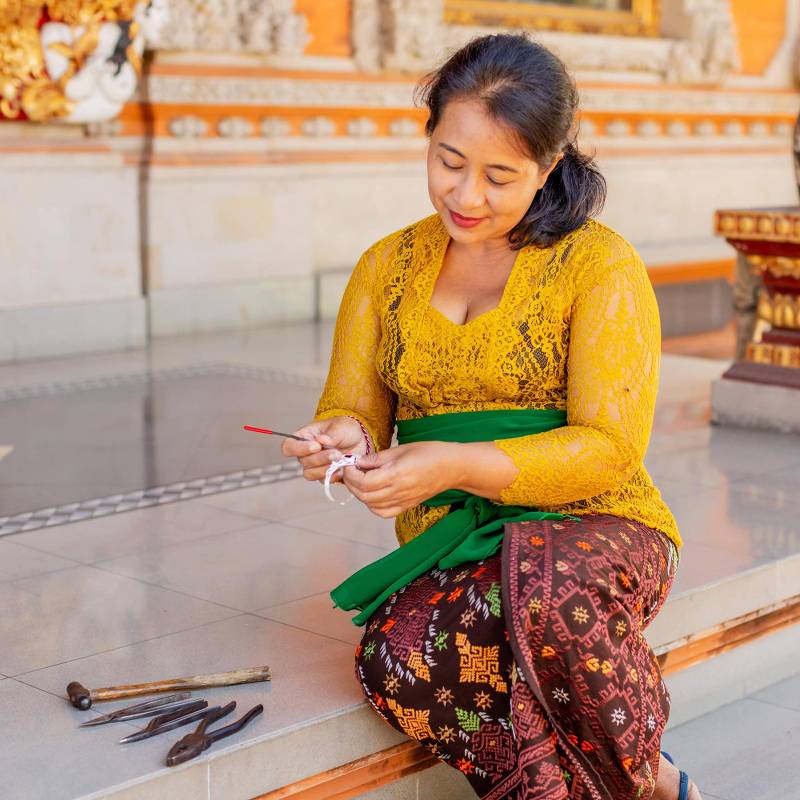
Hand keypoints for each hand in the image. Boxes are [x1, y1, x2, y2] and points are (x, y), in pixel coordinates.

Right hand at [281, 416, 369, 481]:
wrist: (359, 441)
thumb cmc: (345, 429)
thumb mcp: (340, 427)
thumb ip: (331, 434)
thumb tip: (321, 440)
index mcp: (304, 437)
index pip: (288, 446)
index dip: (299, 449)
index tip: (316, 446)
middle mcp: (305, 453)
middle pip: (302, 462)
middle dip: (320, 458)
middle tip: (336, 452)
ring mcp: (314, 465)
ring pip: (310, 473)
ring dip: (326, 468)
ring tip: (340, 459)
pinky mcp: (324, 474)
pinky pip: (323, 480)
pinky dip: (333, 475)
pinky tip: (342, 468)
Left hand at [342, 441, 460, 517]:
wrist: (452, 467)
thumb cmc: (429, 453)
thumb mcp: (401, 449)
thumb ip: (378, 458)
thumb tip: (358, 462)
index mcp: (397, 474)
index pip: (364, 482)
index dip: (351, 474)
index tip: (348, 464)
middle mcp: (399, 491)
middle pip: (364, 496)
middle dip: (351, 484)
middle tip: (349, 471)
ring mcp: (403, 501)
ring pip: (371, 506)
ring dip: (360, 494)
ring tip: (359, 481)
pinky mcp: (407, 506)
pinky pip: (384, 512)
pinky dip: (372, 505)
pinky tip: (372, 494)